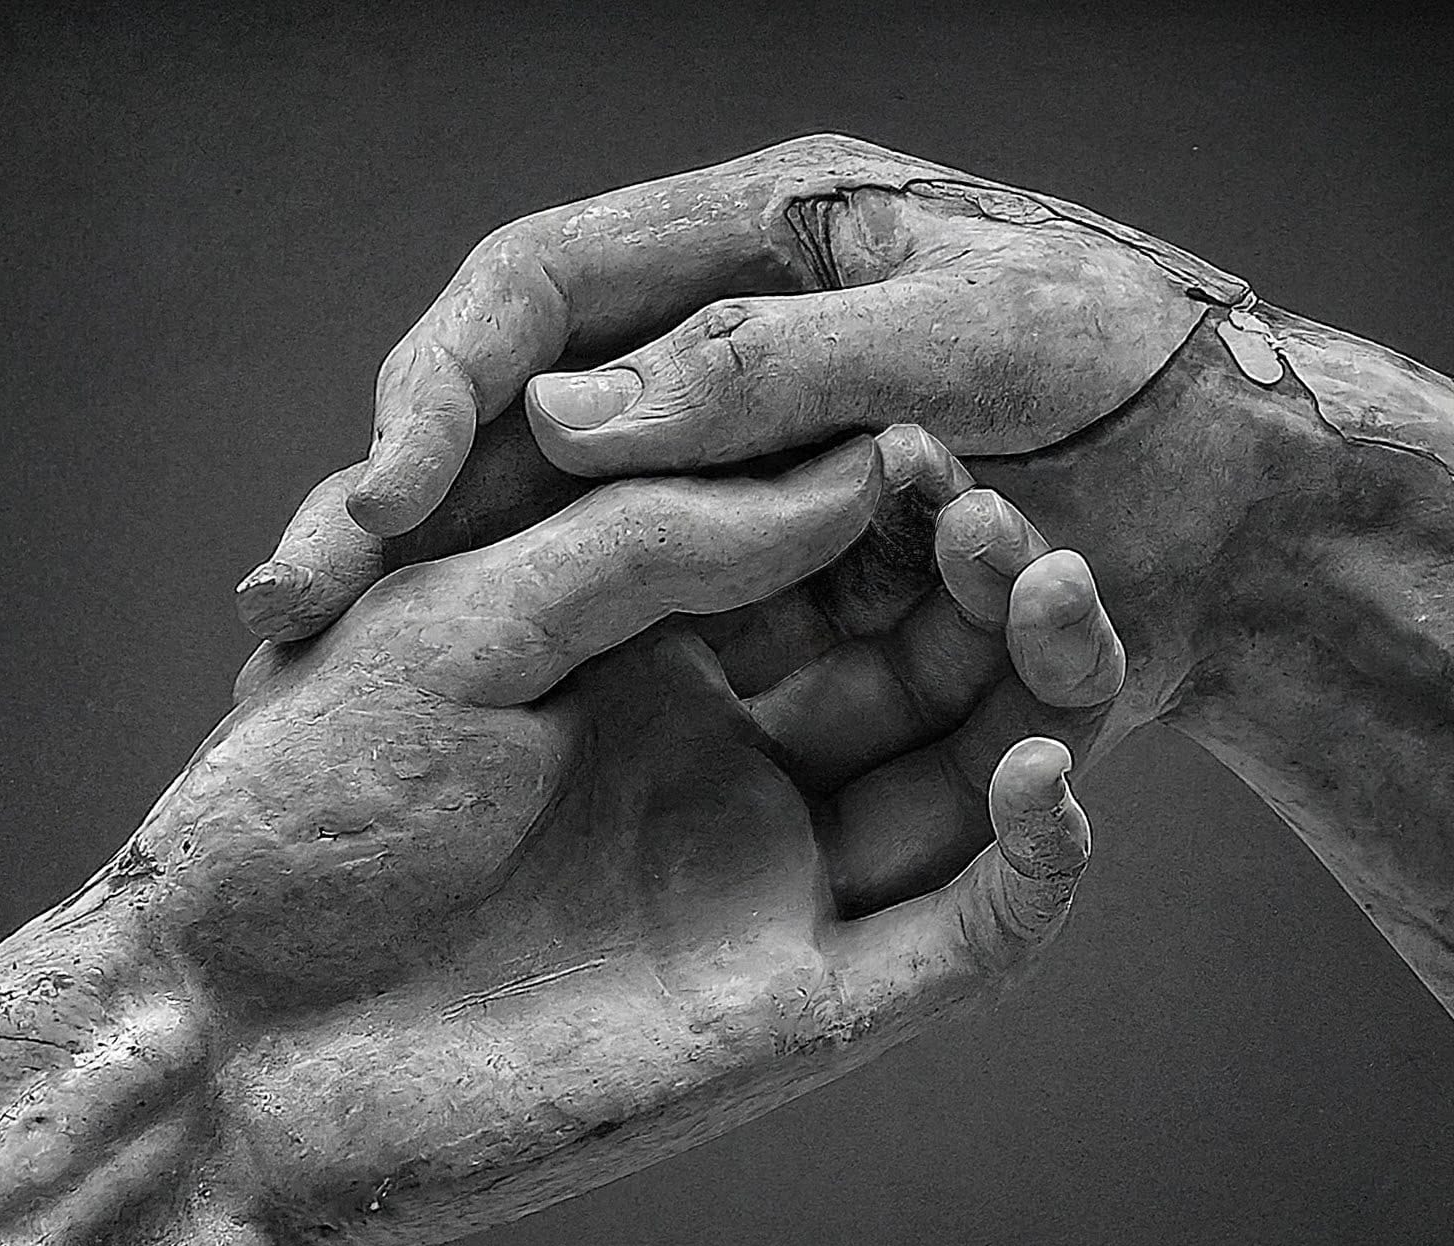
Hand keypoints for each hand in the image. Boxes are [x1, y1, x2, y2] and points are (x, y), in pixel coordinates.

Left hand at [127, 427, 1119, 1245]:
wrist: (239, 1038)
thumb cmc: (305, 806)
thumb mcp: (457, 618)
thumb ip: (644, 543)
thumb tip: (842, 471)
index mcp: (652, 663)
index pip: (819, 566)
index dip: (883, 500)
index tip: (921, 426)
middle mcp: (734, 764)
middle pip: (920, 670)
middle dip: (977, 584)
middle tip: (1002, 518)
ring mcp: (777, 883)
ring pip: (968, 787)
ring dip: (1038, 694)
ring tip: (1049, 594)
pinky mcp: (804, 1007)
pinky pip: (963, 937)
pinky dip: (1033, 866)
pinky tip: (1043, 775)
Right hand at [234, 130, 1250, 747]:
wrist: (1246, 513)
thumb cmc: (1128, 386)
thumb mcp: (957, 339)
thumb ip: (760, 364)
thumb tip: (563, 406)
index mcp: (755, 249)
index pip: (537, 288)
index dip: (437, 382)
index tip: (372, 493)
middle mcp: (732, 363)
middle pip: (526, 420)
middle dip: (411, 505)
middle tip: (288, 602)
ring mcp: (752, 482)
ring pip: (574, 530)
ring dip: (471, 598)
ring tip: (333, 663)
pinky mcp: (789, 587)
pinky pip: (662, 614)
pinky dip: (583, 660)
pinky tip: (483, 708)